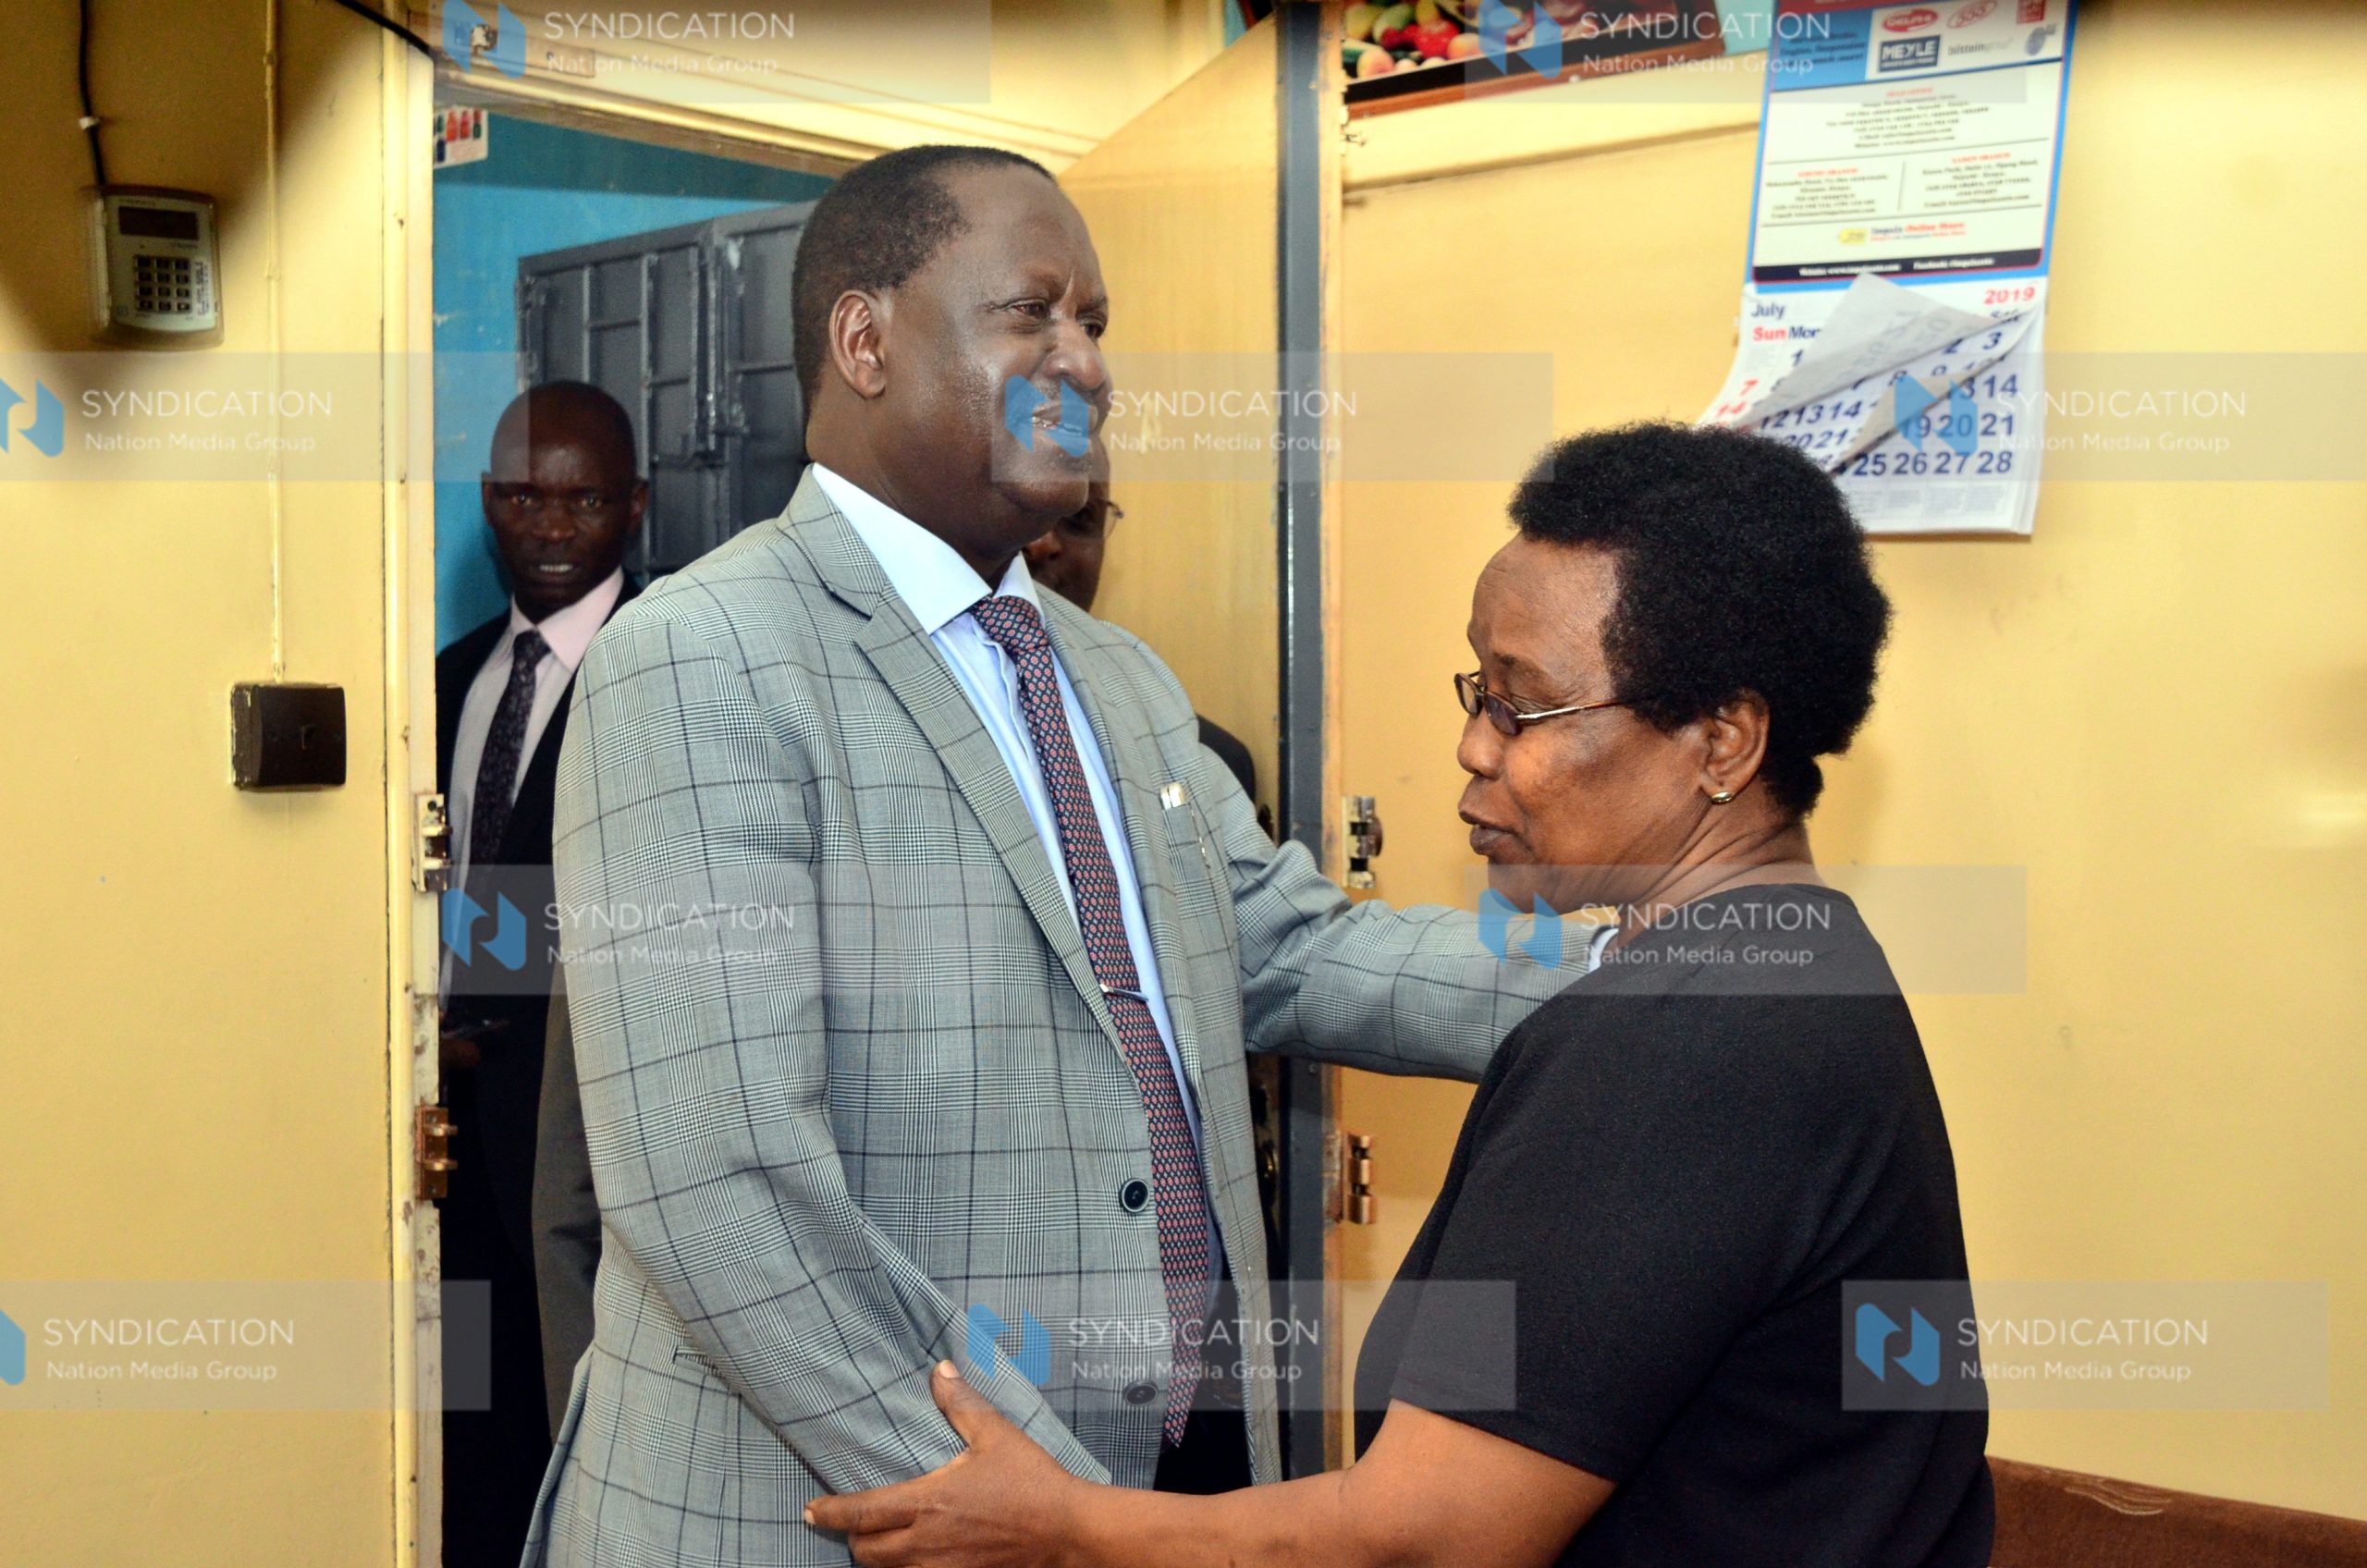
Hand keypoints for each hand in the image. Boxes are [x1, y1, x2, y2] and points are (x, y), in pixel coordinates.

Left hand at [806, 1361, 1090, 1567]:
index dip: (829, 1513)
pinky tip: (917, 1557)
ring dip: (879, 1558)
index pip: (860, 1513)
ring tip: (880, 1541)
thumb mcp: (995, 1434)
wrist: (1067, 1531)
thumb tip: (939, 1369)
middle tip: (852, 1524)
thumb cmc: (1031, 1481)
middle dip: (853, 1539)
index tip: (810, 1509)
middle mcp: (925, 1543)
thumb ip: (960, 1403)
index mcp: (927, 1503)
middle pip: (865, 1553)